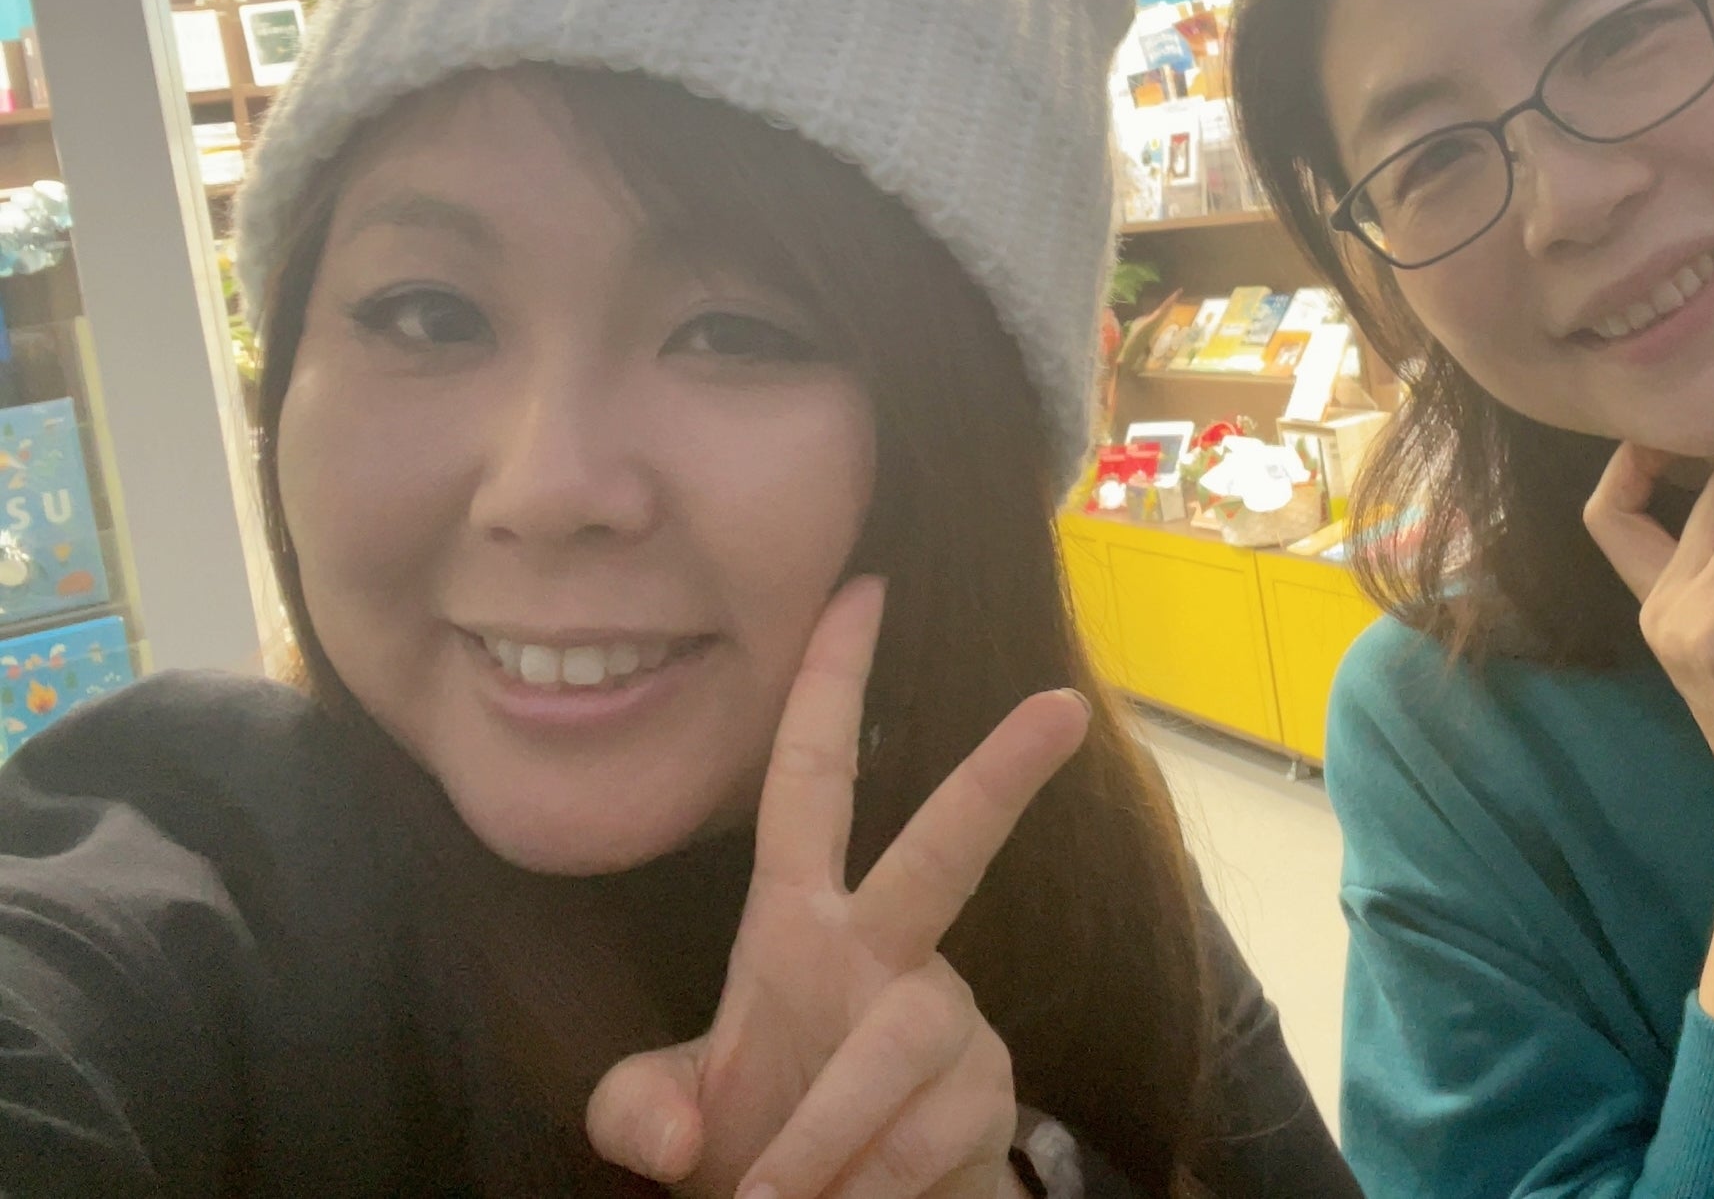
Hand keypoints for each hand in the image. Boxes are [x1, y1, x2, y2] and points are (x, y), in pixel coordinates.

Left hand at [586, 577, 1090, 1197]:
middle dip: (1000, 777)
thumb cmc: (762, 1152)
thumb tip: (662, 1138)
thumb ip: (641, 1109)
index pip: (811, 781)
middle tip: (1059, 709)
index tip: (862, 588)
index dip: (829, 686)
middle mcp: (887, 953)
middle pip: (943, 850)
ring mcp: (946, 1020)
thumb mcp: (677, 1123)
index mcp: (802, 924)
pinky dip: (865, 1180)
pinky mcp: (985, 1095)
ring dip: (826, 1131)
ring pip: (898, 1041)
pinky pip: (926, 1127)